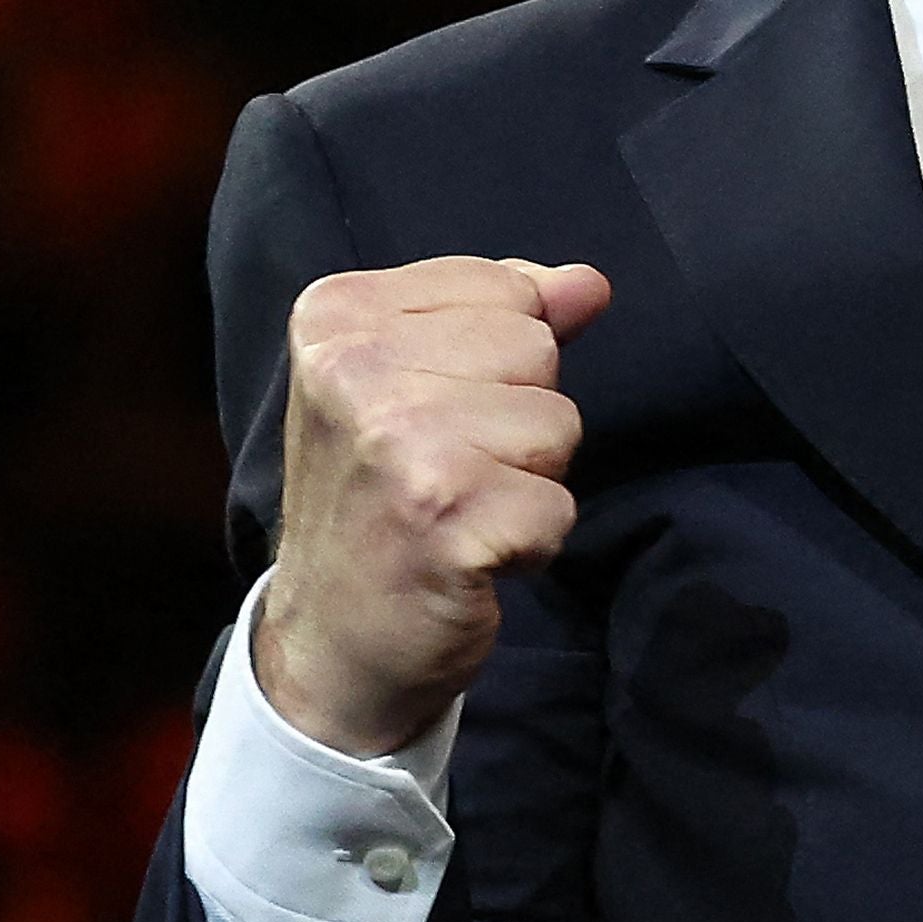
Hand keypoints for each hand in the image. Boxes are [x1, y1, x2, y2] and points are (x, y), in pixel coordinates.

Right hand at [256, 256, 610, 756]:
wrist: (331, 638)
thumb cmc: (381, 497)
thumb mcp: (414, 382)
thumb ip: (504, 317)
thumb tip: (591, 283)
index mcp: (337, 315)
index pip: (506, 288)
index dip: (497, 361)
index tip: (432, 412)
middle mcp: (354, 370)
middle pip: (537, 351)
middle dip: (518, 418)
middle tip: (447, 471)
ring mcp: (397, 444)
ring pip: (558, 425)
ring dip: (527, 480)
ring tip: (457, 510)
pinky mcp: (443, 517)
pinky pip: (558, 507)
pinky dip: (531, 542)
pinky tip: (469, 555)